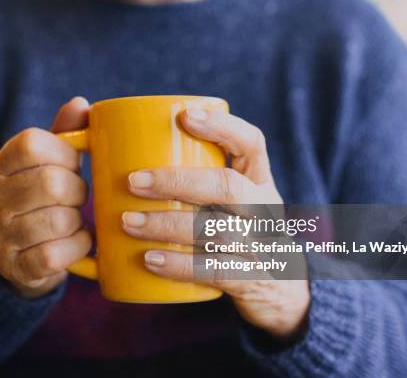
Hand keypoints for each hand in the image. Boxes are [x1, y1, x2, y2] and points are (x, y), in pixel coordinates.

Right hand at [0, 97, 91, 297]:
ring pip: (57, 220)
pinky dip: (77, 248)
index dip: (64, 153)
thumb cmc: (41, 199)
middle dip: (78, 191)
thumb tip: (81, 104)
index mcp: (0, 166)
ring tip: (75, 220)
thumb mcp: (47, 163)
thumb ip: (64, 134)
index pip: (32, 144)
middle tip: (79, 197)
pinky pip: (55, 255)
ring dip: (78, 221)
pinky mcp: (14, 266)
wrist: (17, 256)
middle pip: (51, 183)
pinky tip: (77, 242)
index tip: (73, 164)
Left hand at [122, 107, 309, 340]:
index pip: (252, 143)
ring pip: (217, 230)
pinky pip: (215, 270)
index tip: (184, 116)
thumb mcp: (234, 203)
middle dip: (176, 181)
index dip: (222, 127)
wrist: (281, 290)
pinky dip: (179, 265)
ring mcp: (262, 246)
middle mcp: (265, 210)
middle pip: (227, 187)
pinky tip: (148, 259)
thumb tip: (125, 158)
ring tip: (128, 222)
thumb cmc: (239, 233)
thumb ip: (198, 181)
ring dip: (168, 225)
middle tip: (133, 180)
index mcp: (259, 181)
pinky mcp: (251, 279)